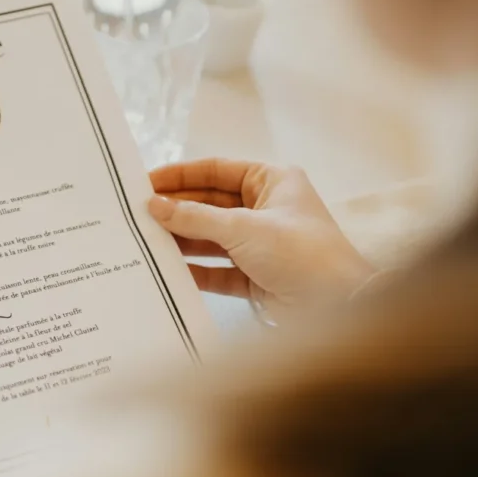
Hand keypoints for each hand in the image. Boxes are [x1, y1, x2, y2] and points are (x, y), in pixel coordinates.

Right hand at [148, 159, 375, 309]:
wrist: (339, 306)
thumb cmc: (302, 253)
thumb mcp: (243, 227)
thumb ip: (195, 217)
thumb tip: (155, 206)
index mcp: (272, 181)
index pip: (216, 170)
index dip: (180, 175)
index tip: (146, 182)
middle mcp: (265, 209)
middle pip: (209, 204)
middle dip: (176, 209)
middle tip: (137, 214)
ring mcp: (260, 243)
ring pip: (211, 237)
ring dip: (181, 240)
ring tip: (144, 240)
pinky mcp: (256, 276)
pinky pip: (217, 269)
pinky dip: (194, 270)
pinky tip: (167, 269)